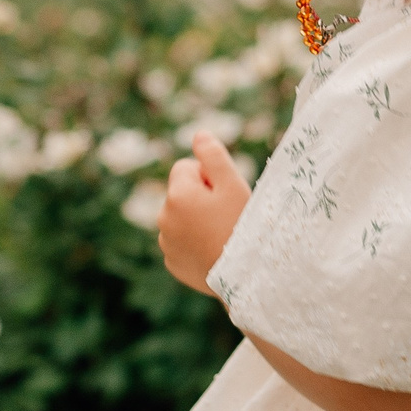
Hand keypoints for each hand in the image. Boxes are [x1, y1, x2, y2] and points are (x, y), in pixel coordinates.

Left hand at [159, 133, 250, 296]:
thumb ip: (213, 155)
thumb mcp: (233, 185)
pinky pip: (182, 243)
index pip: (186, 167)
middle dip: (200, 198)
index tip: (225, 194)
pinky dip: (195, 243)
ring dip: (197, 220)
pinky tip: (215, 251)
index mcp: (177, 195)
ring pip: (181, 218)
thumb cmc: (243, 226)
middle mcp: (164, 218)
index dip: (209, 176)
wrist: (246, 276)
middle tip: (227, 215)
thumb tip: (198, 134)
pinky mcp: (172, 263)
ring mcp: (166, 243)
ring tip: (222, 234)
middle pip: (182, 193)